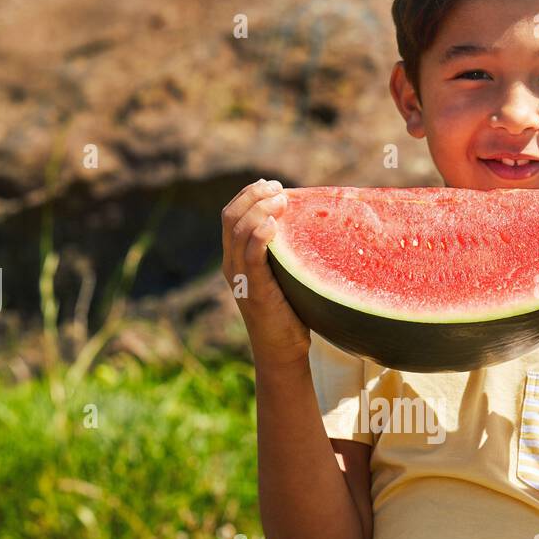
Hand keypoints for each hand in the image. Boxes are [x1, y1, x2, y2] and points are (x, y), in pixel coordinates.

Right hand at [221, 178, 310, 367]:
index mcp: (235, 259)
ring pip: (238, 231)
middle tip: (279, 189)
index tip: (273, 186)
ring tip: (281, 200)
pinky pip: (250, 257)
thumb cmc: (288, 314)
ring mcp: (240, 278)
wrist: (282, 352)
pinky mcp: (254, 291)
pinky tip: (273, 224)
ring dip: (259, 209)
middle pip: (230, 216)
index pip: (231, 215)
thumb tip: (308, 224)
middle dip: (253, 195)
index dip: (248, 194)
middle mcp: (231, 265)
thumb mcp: (283, 276)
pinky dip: (259, 236)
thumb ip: (285, 253)